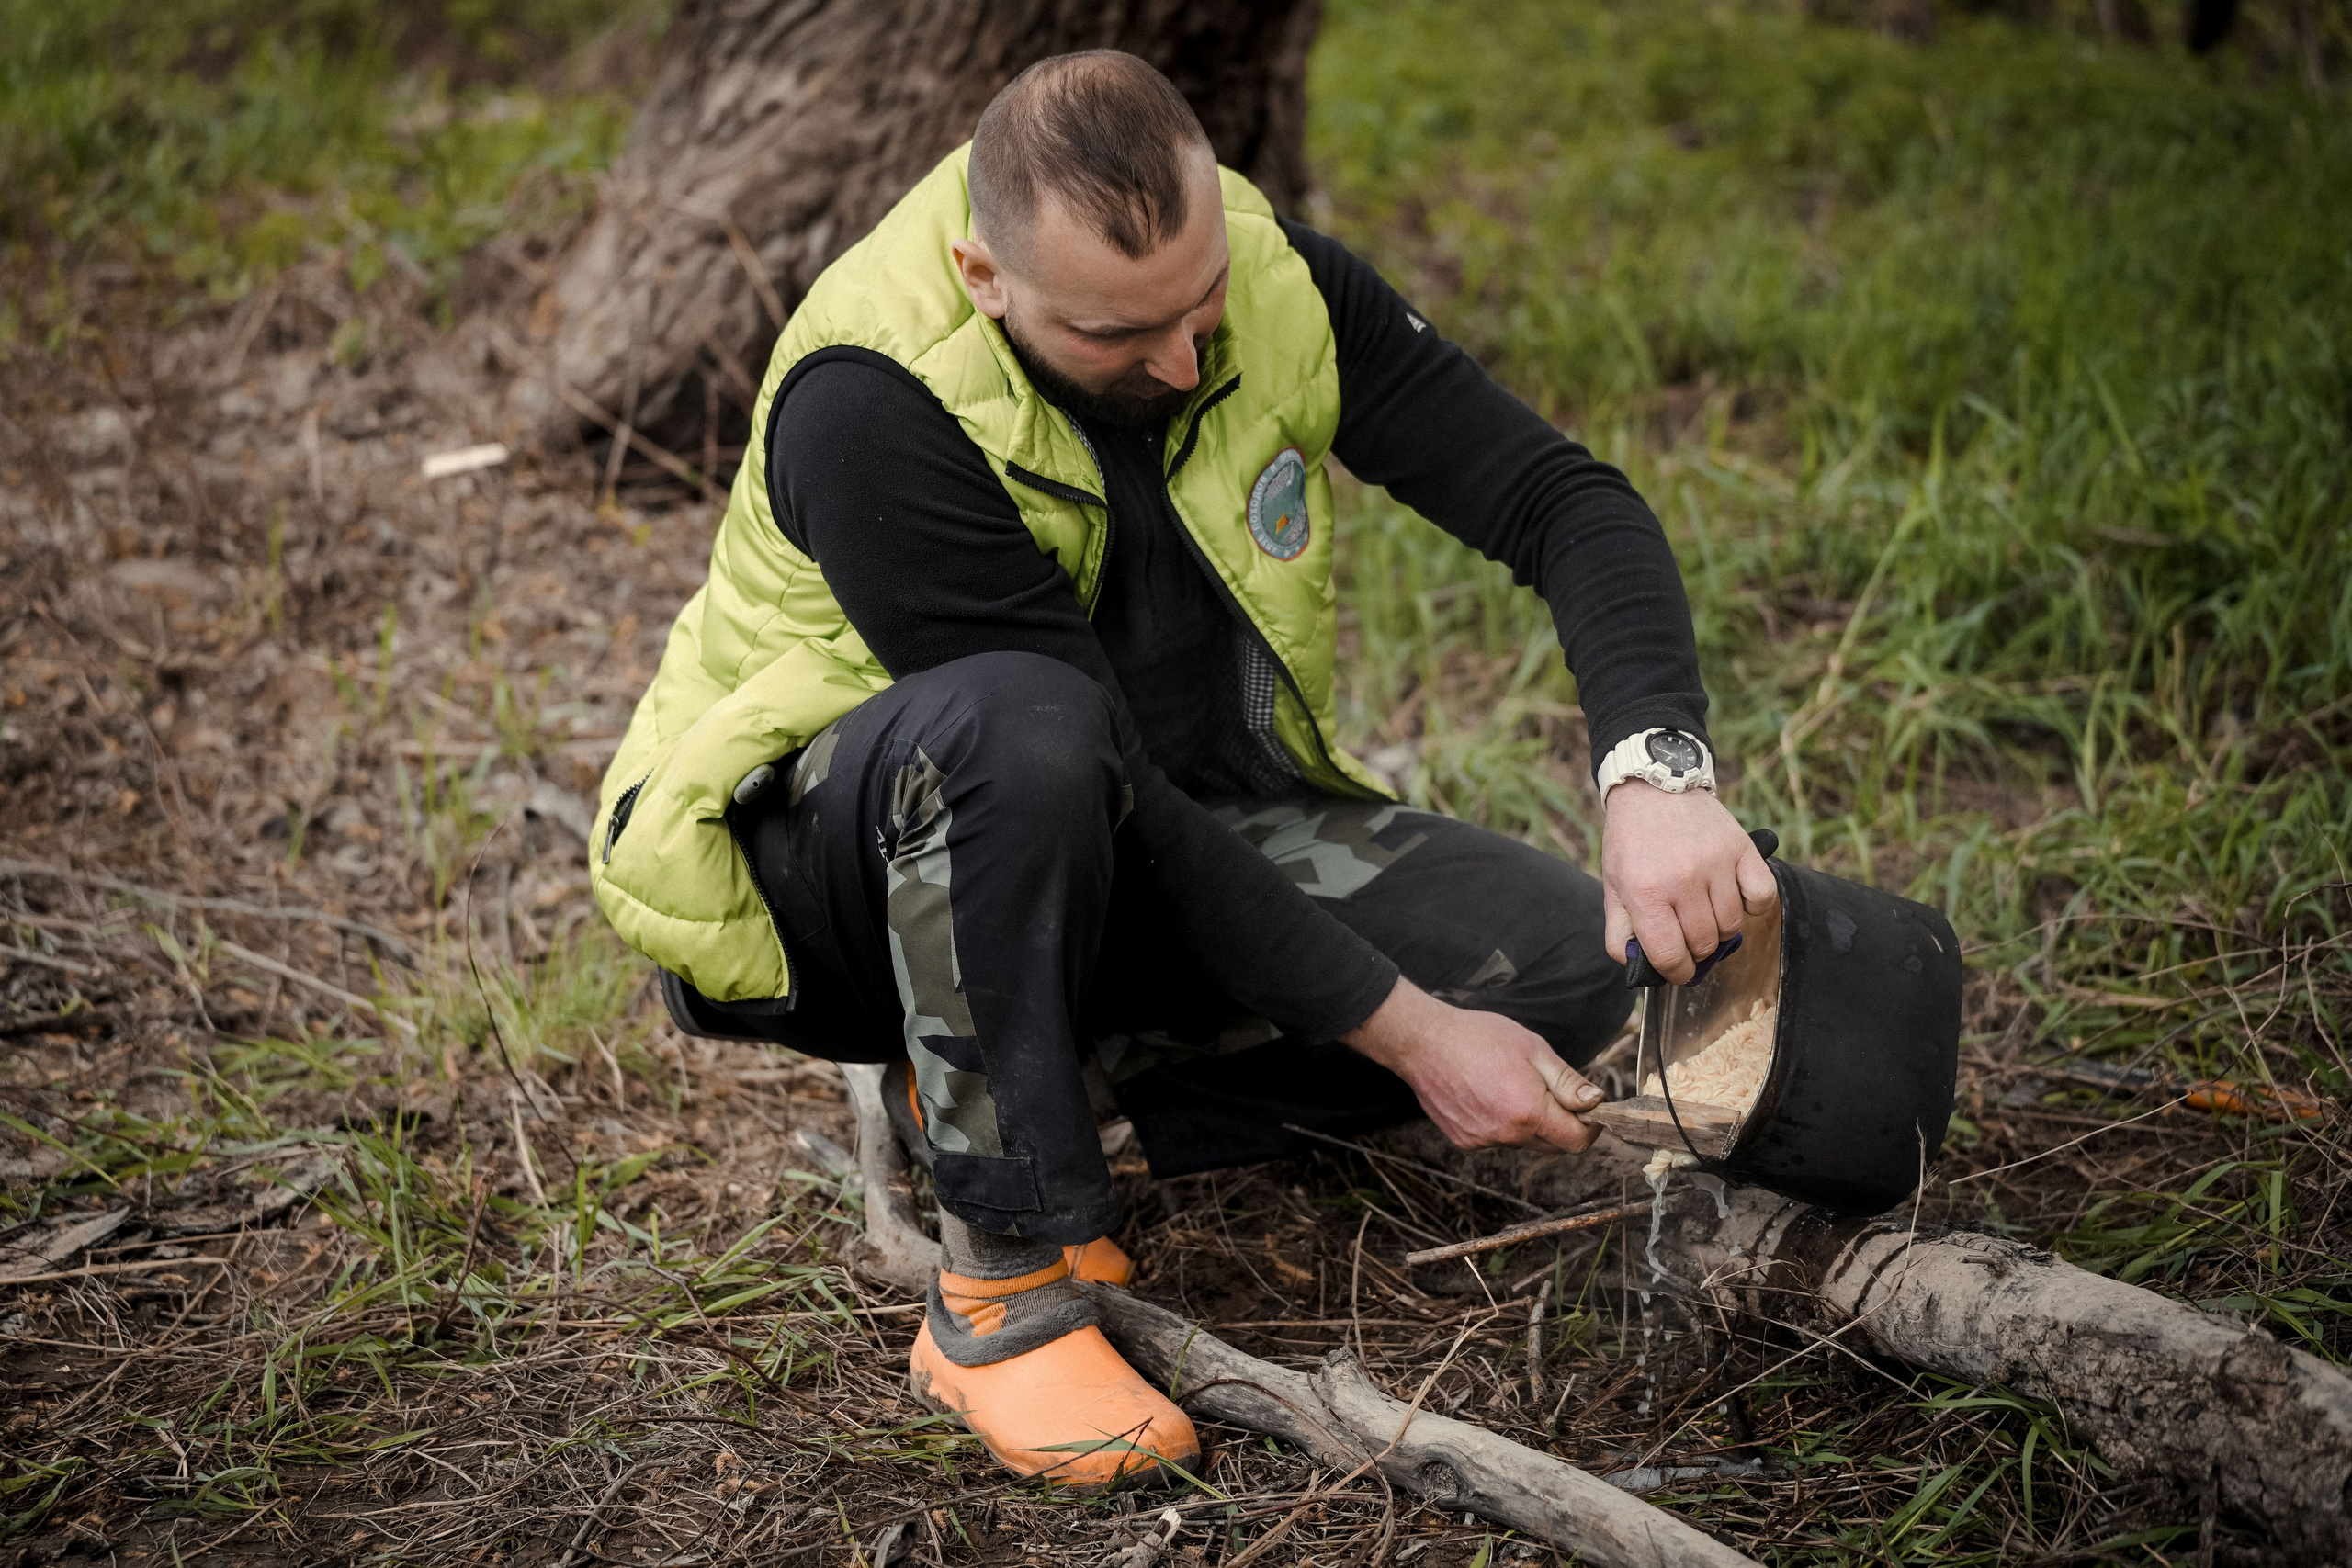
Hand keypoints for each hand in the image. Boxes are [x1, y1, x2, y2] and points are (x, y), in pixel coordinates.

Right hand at [1343, 978, 1601, 1152]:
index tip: (1590, 1110)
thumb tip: (1597, 1102)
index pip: (1577, 1141)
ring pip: (1524, 1143)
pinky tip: (1489, 1095)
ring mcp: (1483, 1141)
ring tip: (1512, 1087)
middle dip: (1563, 1125)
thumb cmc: (1479, 1037)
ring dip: (1531, 1124)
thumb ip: (1568, 1082)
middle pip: (1552, 1146)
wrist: (1423, 1042)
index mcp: (1529, 1112)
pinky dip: (1504, 1124)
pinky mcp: (1465, 1141)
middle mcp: (1507, 1135)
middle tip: (1554, 1092)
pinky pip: (1498, 1140)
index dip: (1591, 1126)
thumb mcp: (1534, 1049)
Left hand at [1599, 781, 1776, 983]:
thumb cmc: (1632, 840)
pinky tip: (1733, 896)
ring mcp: (1715, 863)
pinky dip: (1753, 905)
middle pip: (1704, 944)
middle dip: (1696, 949)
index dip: (1675, 972)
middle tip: (1688, 934)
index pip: (1669, 956)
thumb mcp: (1612, 885)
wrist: (1654, 786)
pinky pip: (1763, 897)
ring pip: (1732, 925)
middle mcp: (1682, 879)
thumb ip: (1621, 932)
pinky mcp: (1741, 849)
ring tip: (1704, 909)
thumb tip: (1639, 967)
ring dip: (1720, 927)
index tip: (1678, 969)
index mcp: (1645, 891)